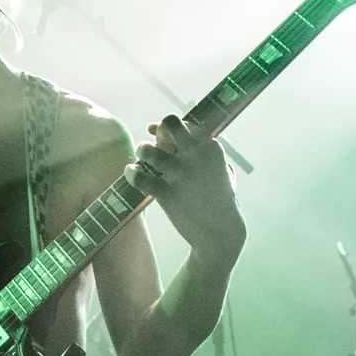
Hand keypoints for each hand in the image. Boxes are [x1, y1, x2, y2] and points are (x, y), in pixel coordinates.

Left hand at [126, 115, 245, 258]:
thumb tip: (187, 140)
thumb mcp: (224, 171)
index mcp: (211, 147)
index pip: (185, 123)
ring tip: (142, 159)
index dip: (167, 125)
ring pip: (147, 149)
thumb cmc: (221, 201)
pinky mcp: (166, 193)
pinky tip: (131, 173)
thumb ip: (208, 153)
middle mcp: (195, 155)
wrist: (220, 233)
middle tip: (155, 143)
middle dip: (159, 129)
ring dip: (142, 151)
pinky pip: (139, 176)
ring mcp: (179, 173)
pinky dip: (131, 173)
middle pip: (169, 123)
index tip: (157, 131)